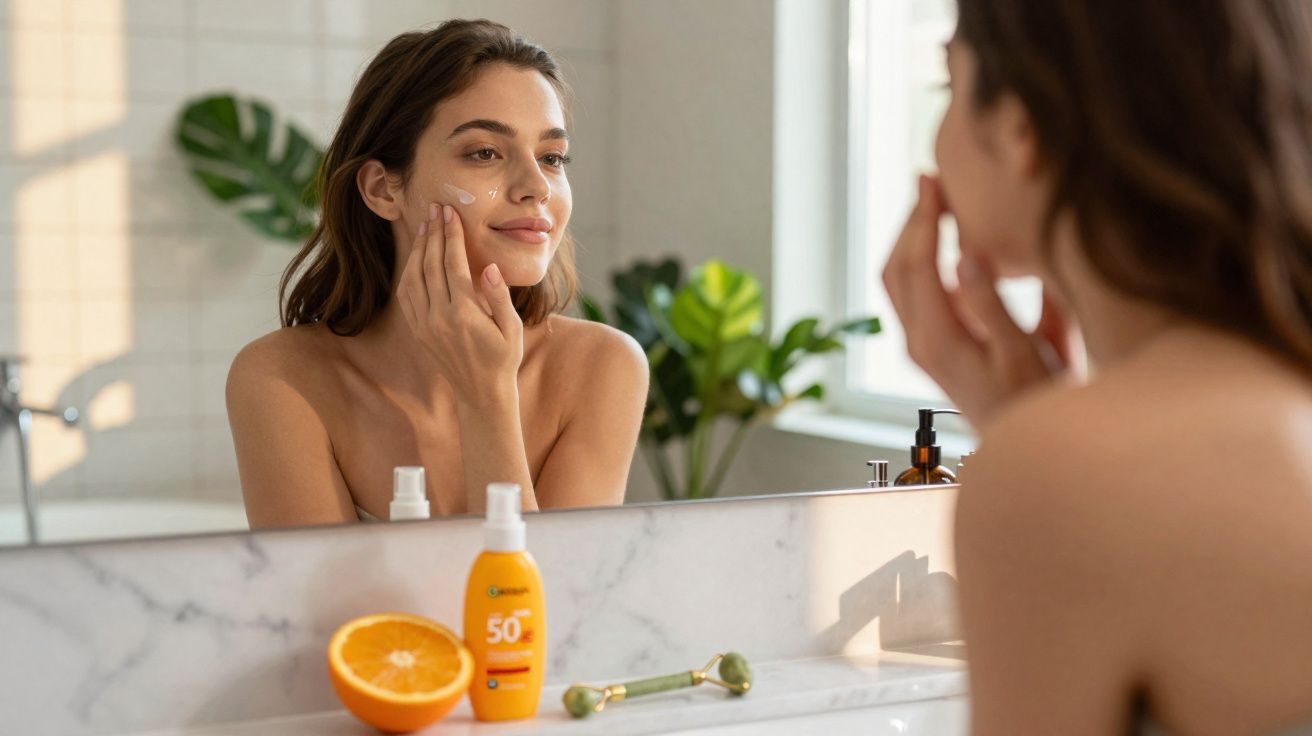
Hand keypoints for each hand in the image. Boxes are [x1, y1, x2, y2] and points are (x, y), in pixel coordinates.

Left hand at [396, 202, 524, 406]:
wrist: (481, 394)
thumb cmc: (503, 359)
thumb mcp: (512, 329)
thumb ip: (499, 296)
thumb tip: (489, 267)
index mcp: (464, 314)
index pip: (453, 264)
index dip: (450, 235)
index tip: (450, 213)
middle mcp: (439, 318)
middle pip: (430, 265)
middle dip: (432, 233)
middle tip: (435, 208)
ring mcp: (425, 325)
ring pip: (413, 277)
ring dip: (418, 249)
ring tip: (424, 227)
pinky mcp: (418, 331)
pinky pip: (407, 295)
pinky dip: (409, 271)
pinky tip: (416, 257)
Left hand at [881, 174, 1078, 428]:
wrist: (1028, 446)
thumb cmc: (1037, 401)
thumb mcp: (1025, 353)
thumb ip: (994, 305)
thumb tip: (966, 257)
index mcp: (938, 340)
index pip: (917, 265)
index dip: (923, 218)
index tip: (932, 180)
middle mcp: (919, 343)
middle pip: (896, 268)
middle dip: (911, 221)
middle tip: (930, 181)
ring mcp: (921, 347)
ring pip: (899, 281)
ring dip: (912, 239)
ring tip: (935, 202)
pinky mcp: (932, 348)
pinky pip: (913, 294)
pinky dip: (922, 260)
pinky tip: (950, 241)